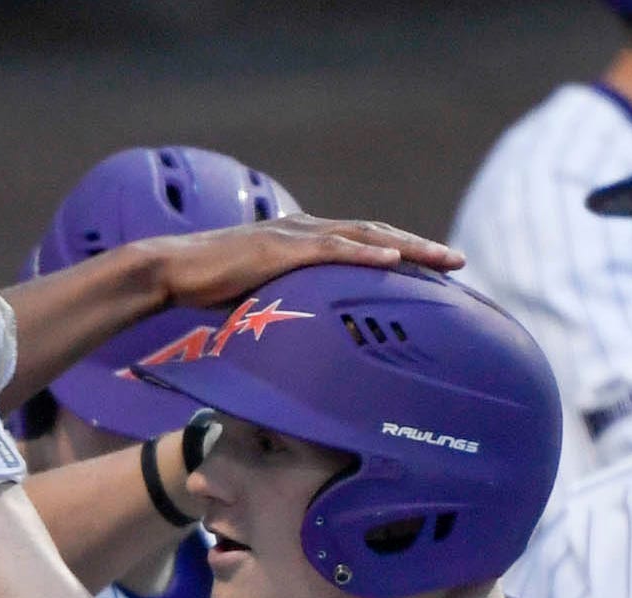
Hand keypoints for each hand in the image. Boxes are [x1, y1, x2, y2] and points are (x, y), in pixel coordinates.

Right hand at [134, 214, 461, 310]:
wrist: (173, 272)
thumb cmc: (211, 287)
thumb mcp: (263, 298)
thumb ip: (291, 304)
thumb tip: (310, 334)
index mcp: (305, 240)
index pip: (364, 244)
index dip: (403, 254)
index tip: (436, 271)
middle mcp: (306, 229)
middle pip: (377, 234)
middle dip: (420, 248)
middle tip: (458, 262)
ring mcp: (295, 234)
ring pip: (364, 236)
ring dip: (407, 246)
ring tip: (442, 259)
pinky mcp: (281, 247)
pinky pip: (333, 248)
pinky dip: (366, 253)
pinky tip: (393, 258)